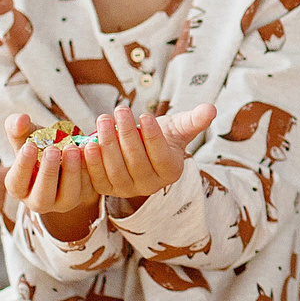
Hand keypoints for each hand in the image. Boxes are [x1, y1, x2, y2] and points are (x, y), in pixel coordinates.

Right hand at [3, 113, 99, 241]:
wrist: (64, 150)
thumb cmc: (39, 146)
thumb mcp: (26, 135)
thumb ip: (17, 127)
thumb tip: (20, 119)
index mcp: (20, 187)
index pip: (17, 182)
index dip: (22, 166)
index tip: (29, 146)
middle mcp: (40, 200)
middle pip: (42, 196)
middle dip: (48, 173)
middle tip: (52, 150)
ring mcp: (63, 201)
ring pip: (68, 196)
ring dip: (71, 172)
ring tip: (73, 149)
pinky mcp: (84, 196)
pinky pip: (88, 188)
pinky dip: (90, 171)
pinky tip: (90, 152)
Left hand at [80, 105, 217, 201]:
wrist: (140, 149)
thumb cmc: (161, 135)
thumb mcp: (178, 126)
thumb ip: (194, 120)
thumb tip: (211, 110)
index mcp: (171, 172)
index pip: (162, 157)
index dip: (153, 137)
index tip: (145, 115)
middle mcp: (150, 186)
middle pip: (137, 162)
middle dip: (127, 135)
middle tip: (120, 110)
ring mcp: (127, 190)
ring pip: (116, 169)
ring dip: (108, 144)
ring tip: (104, 120)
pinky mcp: (107, 189)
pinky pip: (98, 178)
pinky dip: (92, 162)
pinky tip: (88, 143)